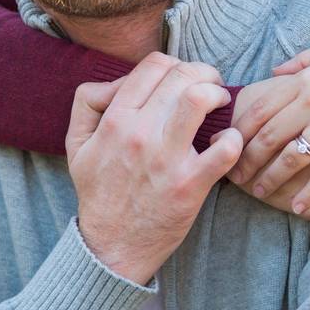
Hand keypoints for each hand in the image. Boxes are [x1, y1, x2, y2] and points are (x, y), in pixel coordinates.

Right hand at [67, 52, 240, 284]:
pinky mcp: (190, 185)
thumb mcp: (76, 143)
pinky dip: (233, 139)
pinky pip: (224, 150)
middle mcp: (139, 134)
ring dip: (217, 94)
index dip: (175, 64)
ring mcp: (166, 159)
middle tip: (210, 84)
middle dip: (203, 72)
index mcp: (114, 120)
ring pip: (199, 100)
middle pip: (181, 76)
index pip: (153, 66)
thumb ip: (88, 103)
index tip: (183, 77)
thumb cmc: (99, 192)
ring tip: (220, 103)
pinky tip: (229, 141)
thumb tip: (119, 81)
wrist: (111, 246)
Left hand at [229, 41, 309, 214]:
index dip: (238, 128)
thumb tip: (273, 73)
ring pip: (291, 158)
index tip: (226, 141)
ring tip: (258, 191)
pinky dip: (309, 193)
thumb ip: (300, 62)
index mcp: (303, 80)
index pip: (258, 107)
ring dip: (271, 178)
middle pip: (267, 136)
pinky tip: (296, 206)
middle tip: (234, 174)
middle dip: (247, 158)